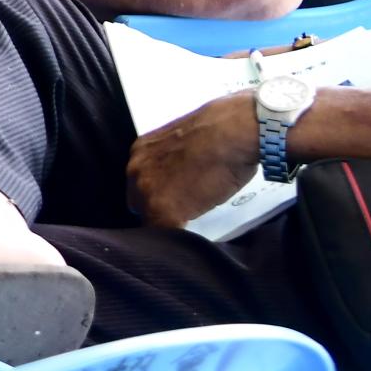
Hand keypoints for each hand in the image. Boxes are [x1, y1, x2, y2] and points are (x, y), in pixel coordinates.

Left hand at [126, 93, 263, 227]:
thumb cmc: (220, 130)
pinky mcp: (164, 212)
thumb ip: (172, 161)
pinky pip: (166, 235)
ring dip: (169, 225)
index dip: (158, 196)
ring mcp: (147, 193)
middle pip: (140, 205)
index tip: (175, 200)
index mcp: (140, 152)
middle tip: (184, 212)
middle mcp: (136, 172)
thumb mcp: (183, 142)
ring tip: (191, 223)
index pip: (141, 185)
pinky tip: (192, 238)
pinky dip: (179, 240)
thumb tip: (181, 174)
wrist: (234, 132)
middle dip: (159, 211)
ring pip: (151, 223)